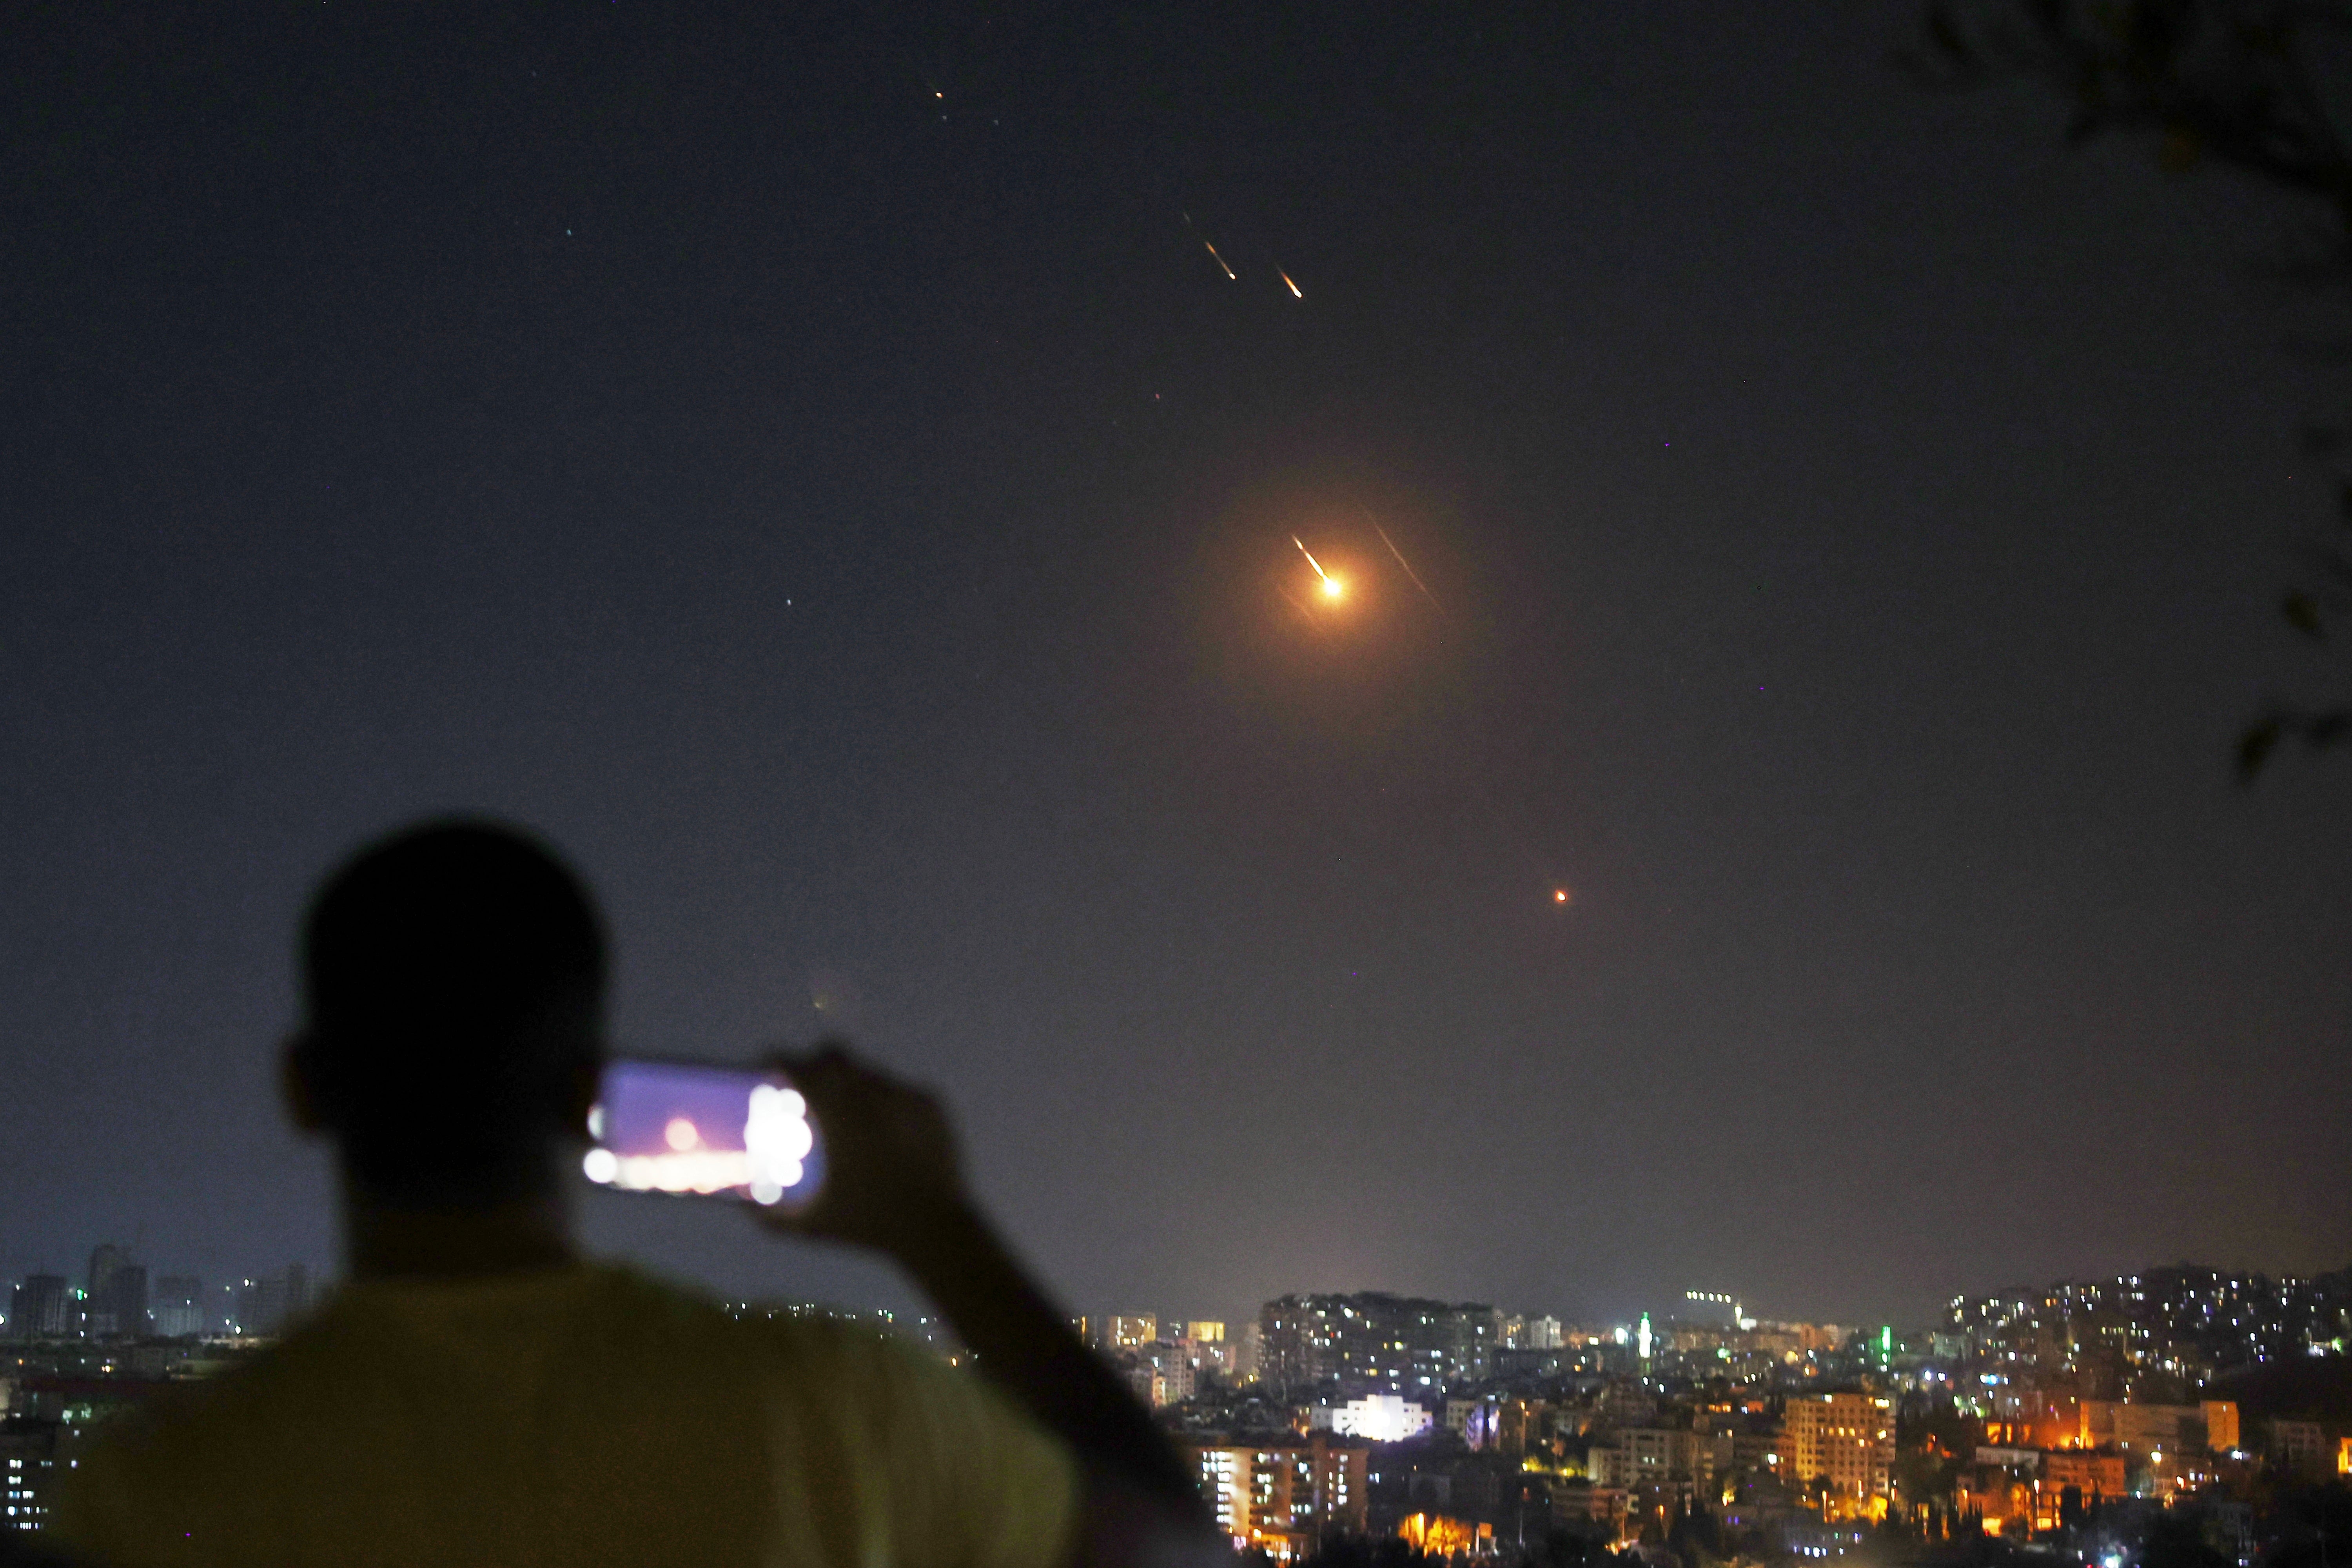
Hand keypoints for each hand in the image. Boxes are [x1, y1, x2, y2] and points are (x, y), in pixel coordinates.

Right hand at [759, 1041, 970, 1257]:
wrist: (935, 1228)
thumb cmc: (868, 1226)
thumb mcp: (813, 1226)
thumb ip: (773, 1218)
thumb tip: (745, 1209)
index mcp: (838, 1117)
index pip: (802, 1070)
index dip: (783, 1060)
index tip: (772, 1061)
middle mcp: (871, 1096)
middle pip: (836, 1055)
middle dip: (818, 1062)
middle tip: (810, 1084)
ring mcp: (905, 1096)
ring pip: (870, 1072)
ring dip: (854, 1084)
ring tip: (852, 1114)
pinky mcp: (931, 1103)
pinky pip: (902, 1089)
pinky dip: (889, 1102)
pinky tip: (888, 1129)